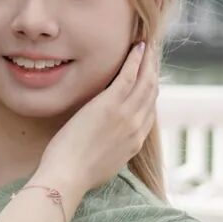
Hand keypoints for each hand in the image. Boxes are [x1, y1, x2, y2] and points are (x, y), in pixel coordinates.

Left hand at [37, 38, 159, 195]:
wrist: (68, 177)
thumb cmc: (75, 174)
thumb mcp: (104, 163)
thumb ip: (111, 148)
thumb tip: (106, 141)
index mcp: (135, 142)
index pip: (149, 110)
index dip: (151, 90)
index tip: (149, 76)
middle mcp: (137, 127)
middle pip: (152, 92)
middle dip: (154, 70)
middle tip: (153, 53)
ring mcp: (126, 115)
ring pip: (145, 80)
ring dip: (149, 60)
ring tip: (148, 44)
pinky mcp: (111, 105)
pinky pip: (129, 76)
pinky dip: (136, 59)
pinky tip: (137, 46)